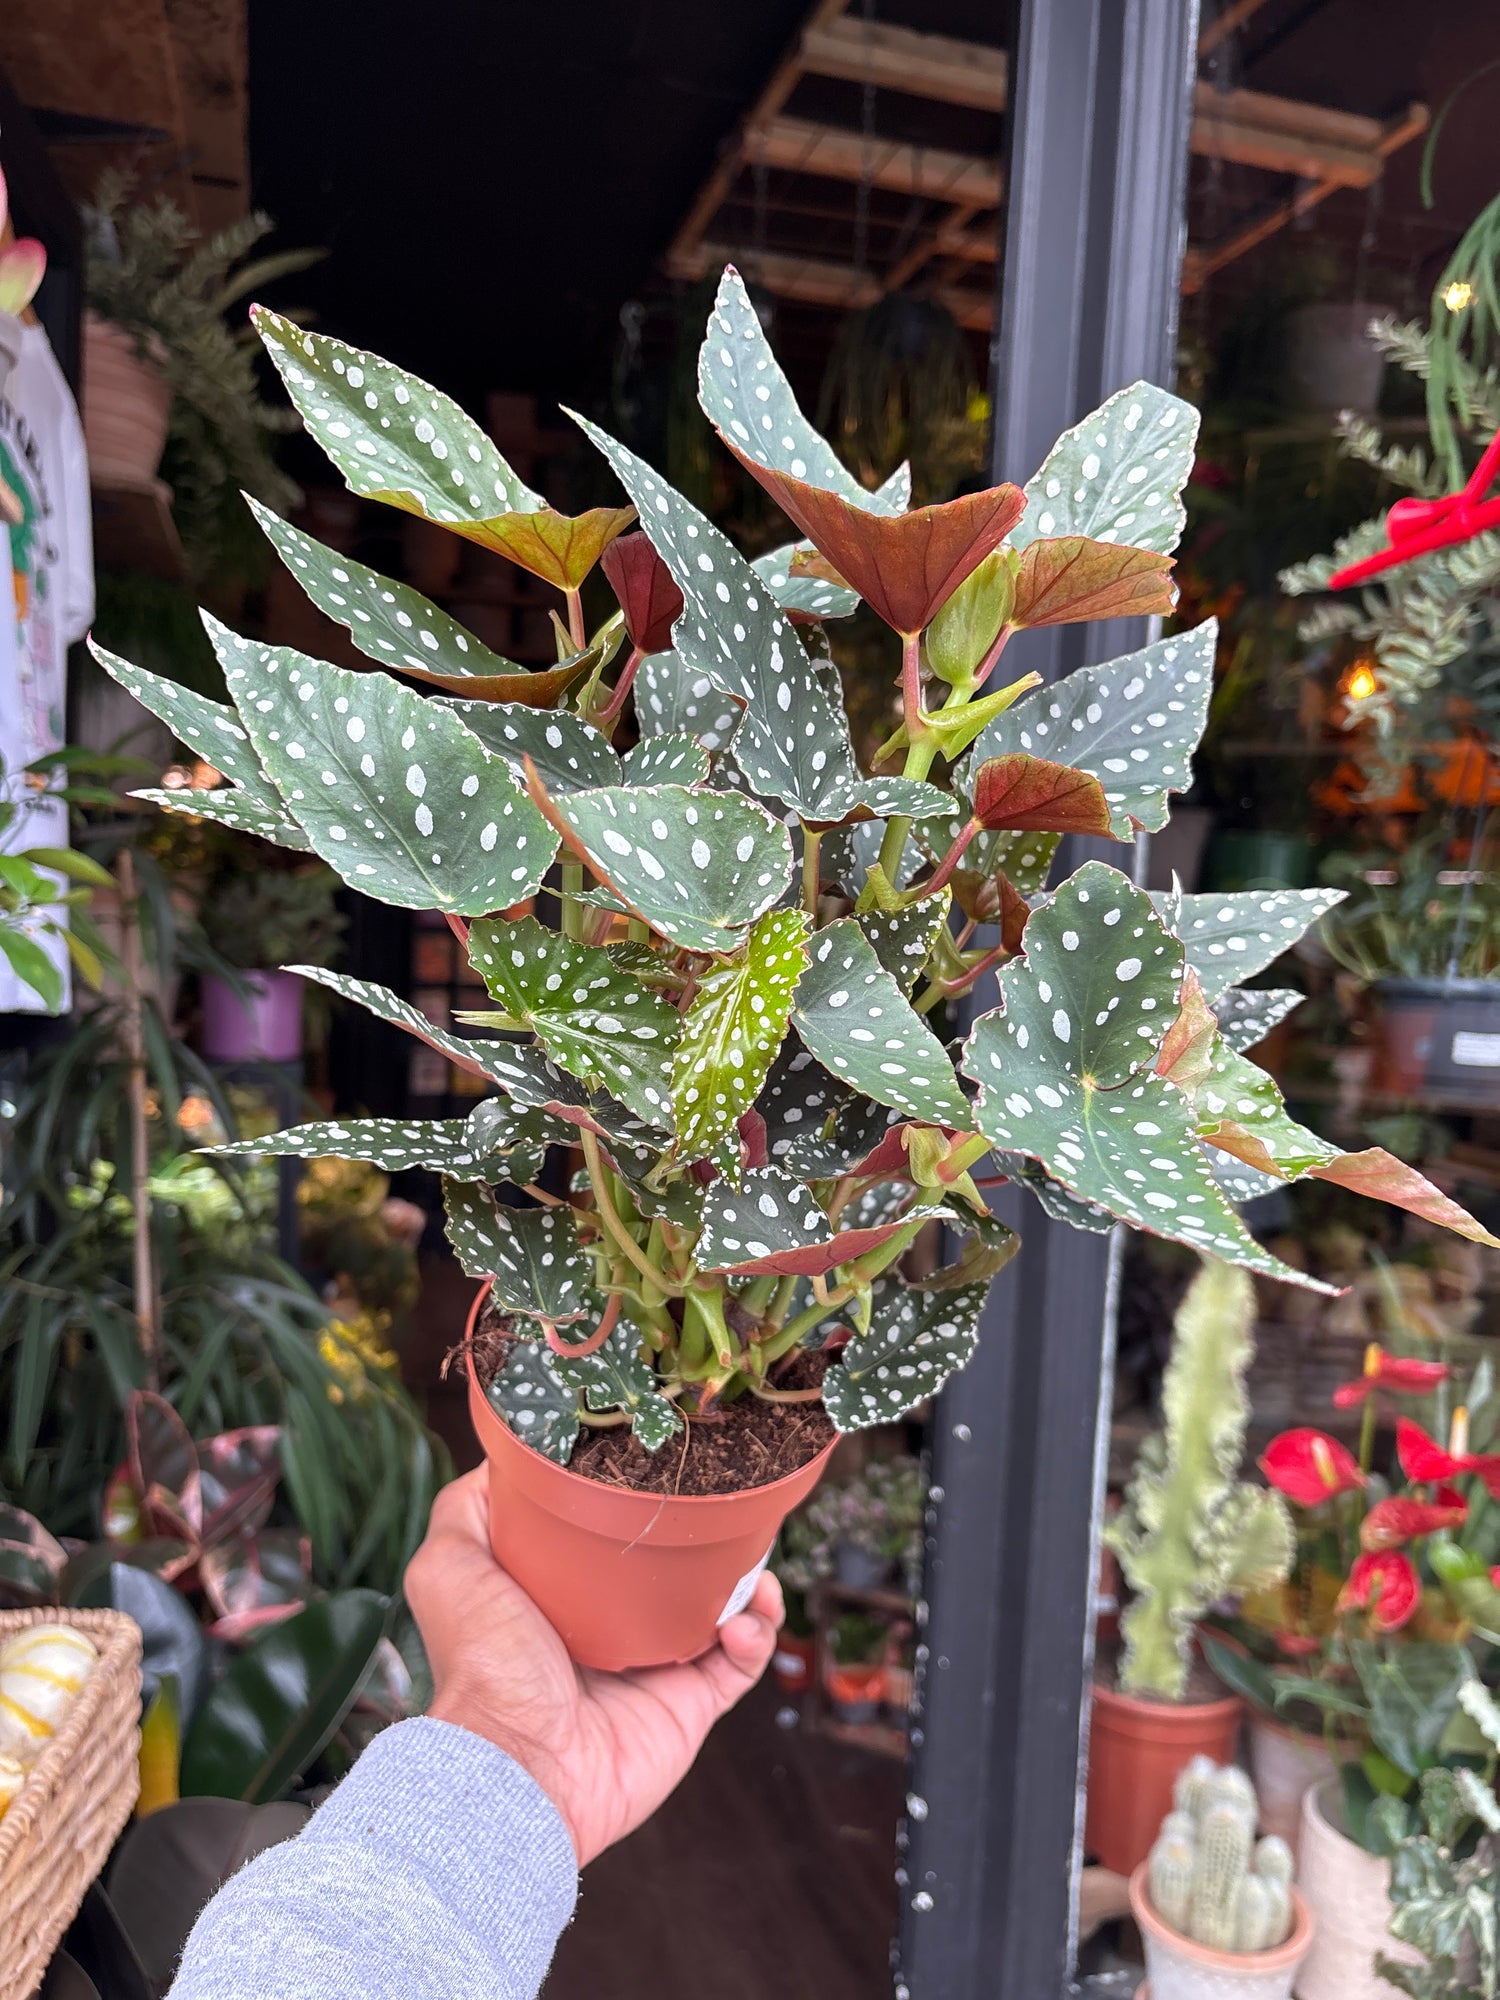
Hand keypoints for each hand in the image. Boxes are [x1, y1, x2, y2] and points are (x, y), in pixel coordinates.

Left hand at [404, 1466, 783, 1867]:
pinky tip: (744, 1618)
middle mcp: (611, 1631)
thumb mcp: (449, 1567)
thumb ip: (465, 1509)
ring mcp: (653, 1670)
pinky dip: (756, 1634)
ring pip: (720, 1612)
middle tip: (727, 1512)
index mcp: (562, 1596)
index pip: (611, 1539)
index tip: (664, 1473)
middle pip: (674, 1572)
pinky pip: (740, 1664)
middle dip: (707, 1540)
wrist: (521, 1764)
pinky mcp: (688, 1707)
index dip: (641, 1507)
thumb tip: (503, 1458)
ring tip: (754, 1566)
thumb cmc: (484, 1664)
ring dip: (747, 1583)